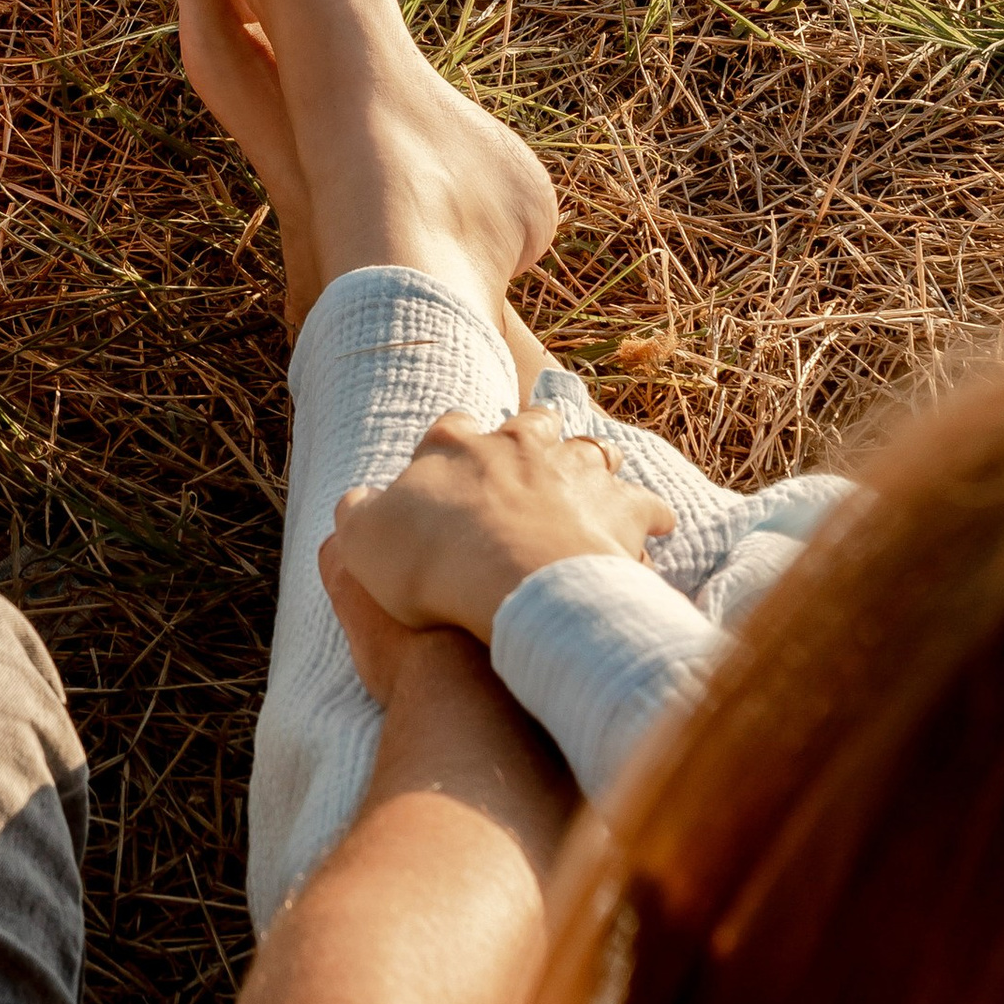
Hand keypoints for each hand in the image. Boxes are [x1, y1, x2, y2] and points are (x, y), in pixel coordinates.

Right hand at [322, 406, 675, 652]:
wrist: (515, 580)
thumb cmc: (434, 563)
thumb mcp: (363, 542)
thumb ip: (357, 516)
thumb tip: (356, 504)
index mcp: (452, 447)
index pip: (449, 427)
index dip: (450, 442)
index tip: (452, 456)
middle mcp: (516, 444)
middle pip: (530, 423)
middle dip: (533, 435)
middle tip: (533, 456)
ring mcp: (573, 470)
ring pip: (591, 450)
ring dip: (591, 464)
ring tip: (592, 484)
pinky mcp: (618, 508)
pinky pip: (644, 505)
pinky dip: (646, 515)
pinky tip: (648, 529)